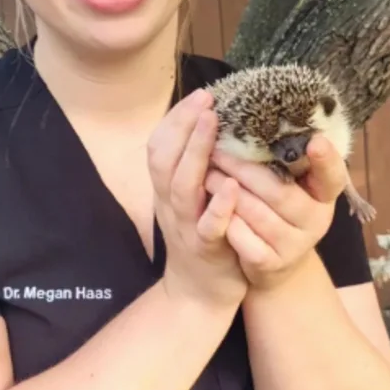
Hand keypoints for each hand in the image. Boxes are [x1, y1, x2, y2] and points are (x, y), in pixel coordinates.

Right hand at [147, 89, 247, 311]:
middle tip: (205, 99)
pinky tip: (230, 187)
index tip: (199, 95)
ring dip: (196, 152)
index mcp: (166, 188)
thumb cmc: (203, 235)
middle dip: (183, 125)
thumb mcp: (191, 198)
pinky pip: (208, 227)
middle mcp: (169, 203)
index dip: (175, 119)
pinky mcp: (205, 250)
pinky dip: (217, 206)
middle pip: (165, 159)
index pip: (160, 145)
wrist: (199, 294)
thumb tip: (210, 124)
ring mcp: (185, 226)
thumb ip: (194, 167)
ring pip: (182, 187)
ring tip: (213, 124)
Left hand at [204, 134, 346, 291]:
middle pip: (279, 191)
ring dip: (226, 191)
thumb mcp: (288, 182)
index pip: (332, 175)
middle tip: (216, 150)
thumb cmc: (276, 207)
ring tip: (205, 172)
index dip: (326, 160)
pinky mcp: (270, 264)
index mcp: (323, 193)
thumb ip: (283, 157)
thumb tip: (257, 114)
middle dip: (243, 169)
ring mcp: (294, 245)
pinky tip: (208, 206)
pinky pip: (242, 239)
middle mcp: (316, 220)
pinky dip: (224, 220)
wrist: (273, 262)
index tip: (315, 141)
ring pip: (256, 214)